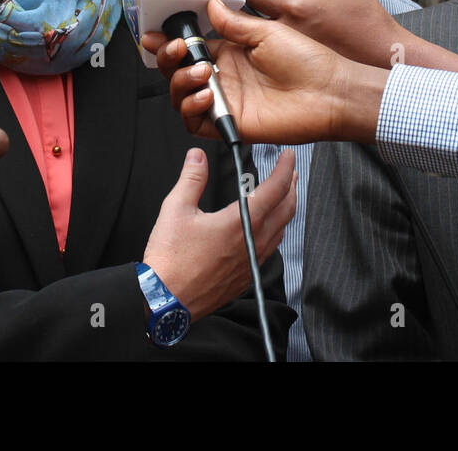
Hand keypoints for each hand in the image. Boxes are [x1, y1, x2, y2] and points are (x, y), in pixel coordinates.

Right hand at [140, 0, 388, 143]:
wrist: (329, 91)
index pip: (190, 47)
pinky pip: (194, 123)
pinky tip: (207, 94)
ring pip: (180, 96)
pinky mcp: (229, 124)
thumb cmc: (308, 61)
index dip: (169, 41)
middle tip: (176, 48)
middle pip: (178, 72)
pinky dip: (191, 108)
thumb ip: (234, 24)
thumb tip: (211, 5)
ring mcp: (225, 102)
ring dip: (181, 81)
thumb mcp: (267, 33)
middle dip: (168, 59)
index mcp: (230, 52)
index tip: (154, 34)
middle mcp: (224, 77)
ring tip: (203, 71)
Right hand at [142, 147, 296, 321]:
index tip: (288, 157)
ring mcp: (250, 262)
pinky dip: (274, 232)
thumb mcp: (176, 209)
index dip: (285, 169)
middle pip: (286, 210)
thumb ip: (191, 179)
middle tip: (291, 173)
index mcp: (239, 223)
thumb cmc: (170, 261)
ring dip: (285, 210)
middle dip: (292, 187)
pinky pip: (269, 250)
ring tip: (282, 198)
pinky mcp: (245, 277)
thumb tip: (198, 157)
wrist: (165, 301)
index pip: (275, 189)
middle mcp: (252, 243)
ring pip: (281, 231)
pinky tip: (264, 230)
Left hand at [244, 0, 408, 67]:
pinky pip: (273, 46)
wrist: (382, 56)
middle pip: (250, 13)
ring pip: (259, 32)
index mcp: (297, 7)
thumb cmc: (367, 22)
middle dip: (251, 2)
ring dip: (261, 20)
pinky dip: (274, 37)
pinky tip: (289, 30)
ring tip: (273, 12)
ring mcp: (289, 49)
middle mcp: (287, 30)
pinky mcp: (294, 61)